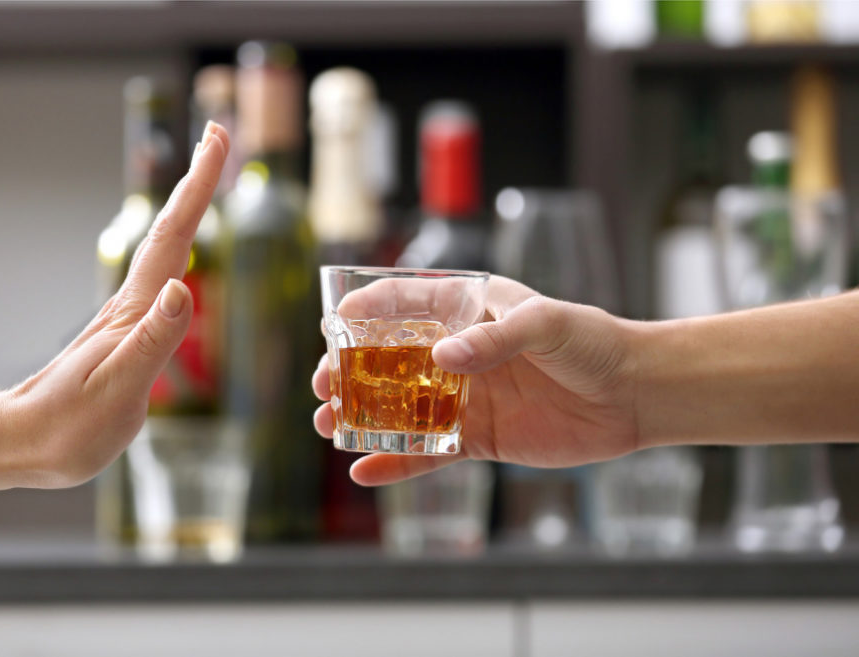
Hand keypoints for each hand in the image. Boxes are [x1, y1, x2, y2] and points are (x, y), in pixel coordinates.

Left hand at [9, 122, 229, 487]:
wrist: (23, 444)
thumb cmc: (70, 425)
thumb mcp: (120, 389)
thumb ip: (154, 339)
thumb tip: (185, 288)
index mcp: (135, 311)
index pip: (174, 237)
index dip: (197, 187)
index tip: (215, 138)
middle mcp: (132, 306)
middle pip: (171, 233)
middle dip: (196, 184)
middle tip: (216, 138)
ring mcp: (128, 321)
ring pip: (165, 254)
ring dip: (186, 213)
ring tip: (204, 185)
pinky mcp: (126, 340)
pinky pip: (161, 283)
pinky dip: (177, 255)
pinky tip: (180, 264)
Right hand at [312, 275, 639, 485]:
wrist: (633, 395)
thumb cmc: (593, 342)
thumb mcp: (548, 324)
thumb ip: (496, 337)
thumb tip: (443, 357)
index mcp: (471, 310)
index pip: (408, 303)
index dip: (368, 311)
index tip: (333, 323)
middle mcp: (460, 351)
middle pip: (390, 360)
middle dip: (350, 371)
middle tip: (324, 385)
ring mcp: (466, 396)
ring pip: (401, 407)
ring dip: (363, 415)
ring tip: (327, 424)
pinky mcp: (479, 437)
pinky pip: (429, 452)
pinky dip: (397, 462)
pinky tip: (364, 471)